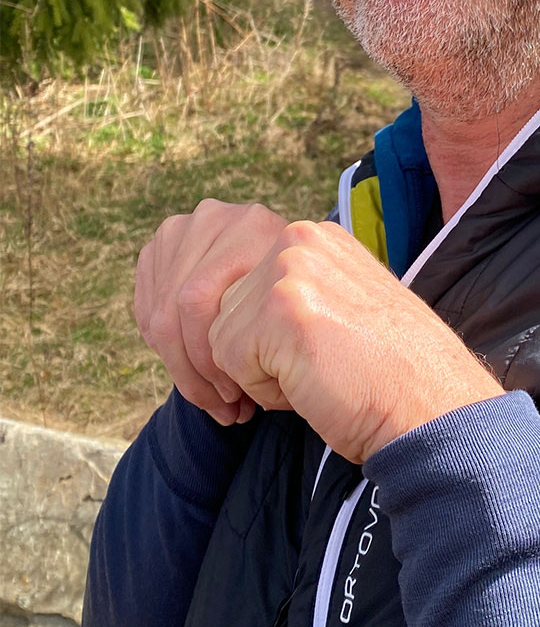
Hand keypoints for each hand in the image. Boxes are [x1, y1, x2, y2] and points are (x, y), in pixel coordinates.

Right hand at [135, 198, 288, 424]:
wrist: (295, 260)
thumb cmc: (304, 298)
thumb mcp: (300, 309)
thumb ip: (271, 333)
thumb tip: (237, 401)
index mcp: (250, 225)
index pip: (197, 301)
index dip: (209, 360)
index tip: (237, 398)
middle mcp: (212, 218)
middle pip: (173, 309)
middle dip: (194, 372)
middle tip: (222, 408)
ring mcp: (182, 228)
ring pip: (157, 316)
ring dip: (178, 367)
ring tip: (211, 399)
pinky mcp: (160, 246)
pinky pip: (147, 310)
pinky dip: (165, 348)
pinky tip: (193, 369)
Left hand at [207, 219, 502, 461]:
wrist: (429, 406)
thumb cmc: (390, 373)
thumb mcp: (344, 306)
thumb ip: (298, 292)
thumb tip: (243, 311)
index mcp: (316, 237)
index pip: (246, 292)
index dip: (273, 340)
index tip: (323, 353)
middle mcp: (300, 238)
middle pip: (226, 311)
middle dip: (260, 354)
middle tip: (321, 368)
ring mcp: (289, 269)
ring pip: (223, 337)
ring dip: (262, 373)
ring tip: (320, 374)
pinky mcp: (280, 307)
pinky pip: (230, 362)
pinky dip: (265, 390)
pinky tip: (314, 384)